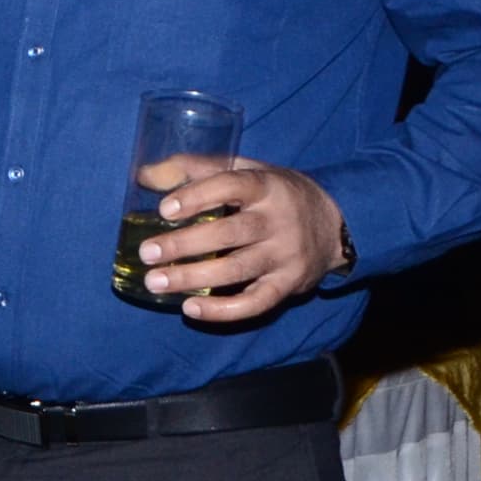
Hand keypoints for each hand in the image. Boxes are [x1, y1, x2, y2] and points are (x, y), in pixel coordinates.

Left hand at [133, 157, 345, 323]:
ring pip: (238, 270)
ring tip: (155, 282)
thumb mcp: (246, 171)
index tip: (164, 209)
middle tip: (147, 253)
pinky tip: (189, 308)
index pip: (232, 185)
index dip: (197, 196)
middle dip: (185, 244)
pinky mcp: (288, 285)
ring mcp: (286, 255)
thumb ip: (197, 170)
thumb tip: (144, 175)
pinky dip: (222, 310)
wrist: (336, 225)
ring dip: (193, 278)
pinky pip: (255, 303)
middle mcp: (279, 220)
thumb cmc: (275, 195)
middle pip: (230, 233)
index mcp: (267, 186)